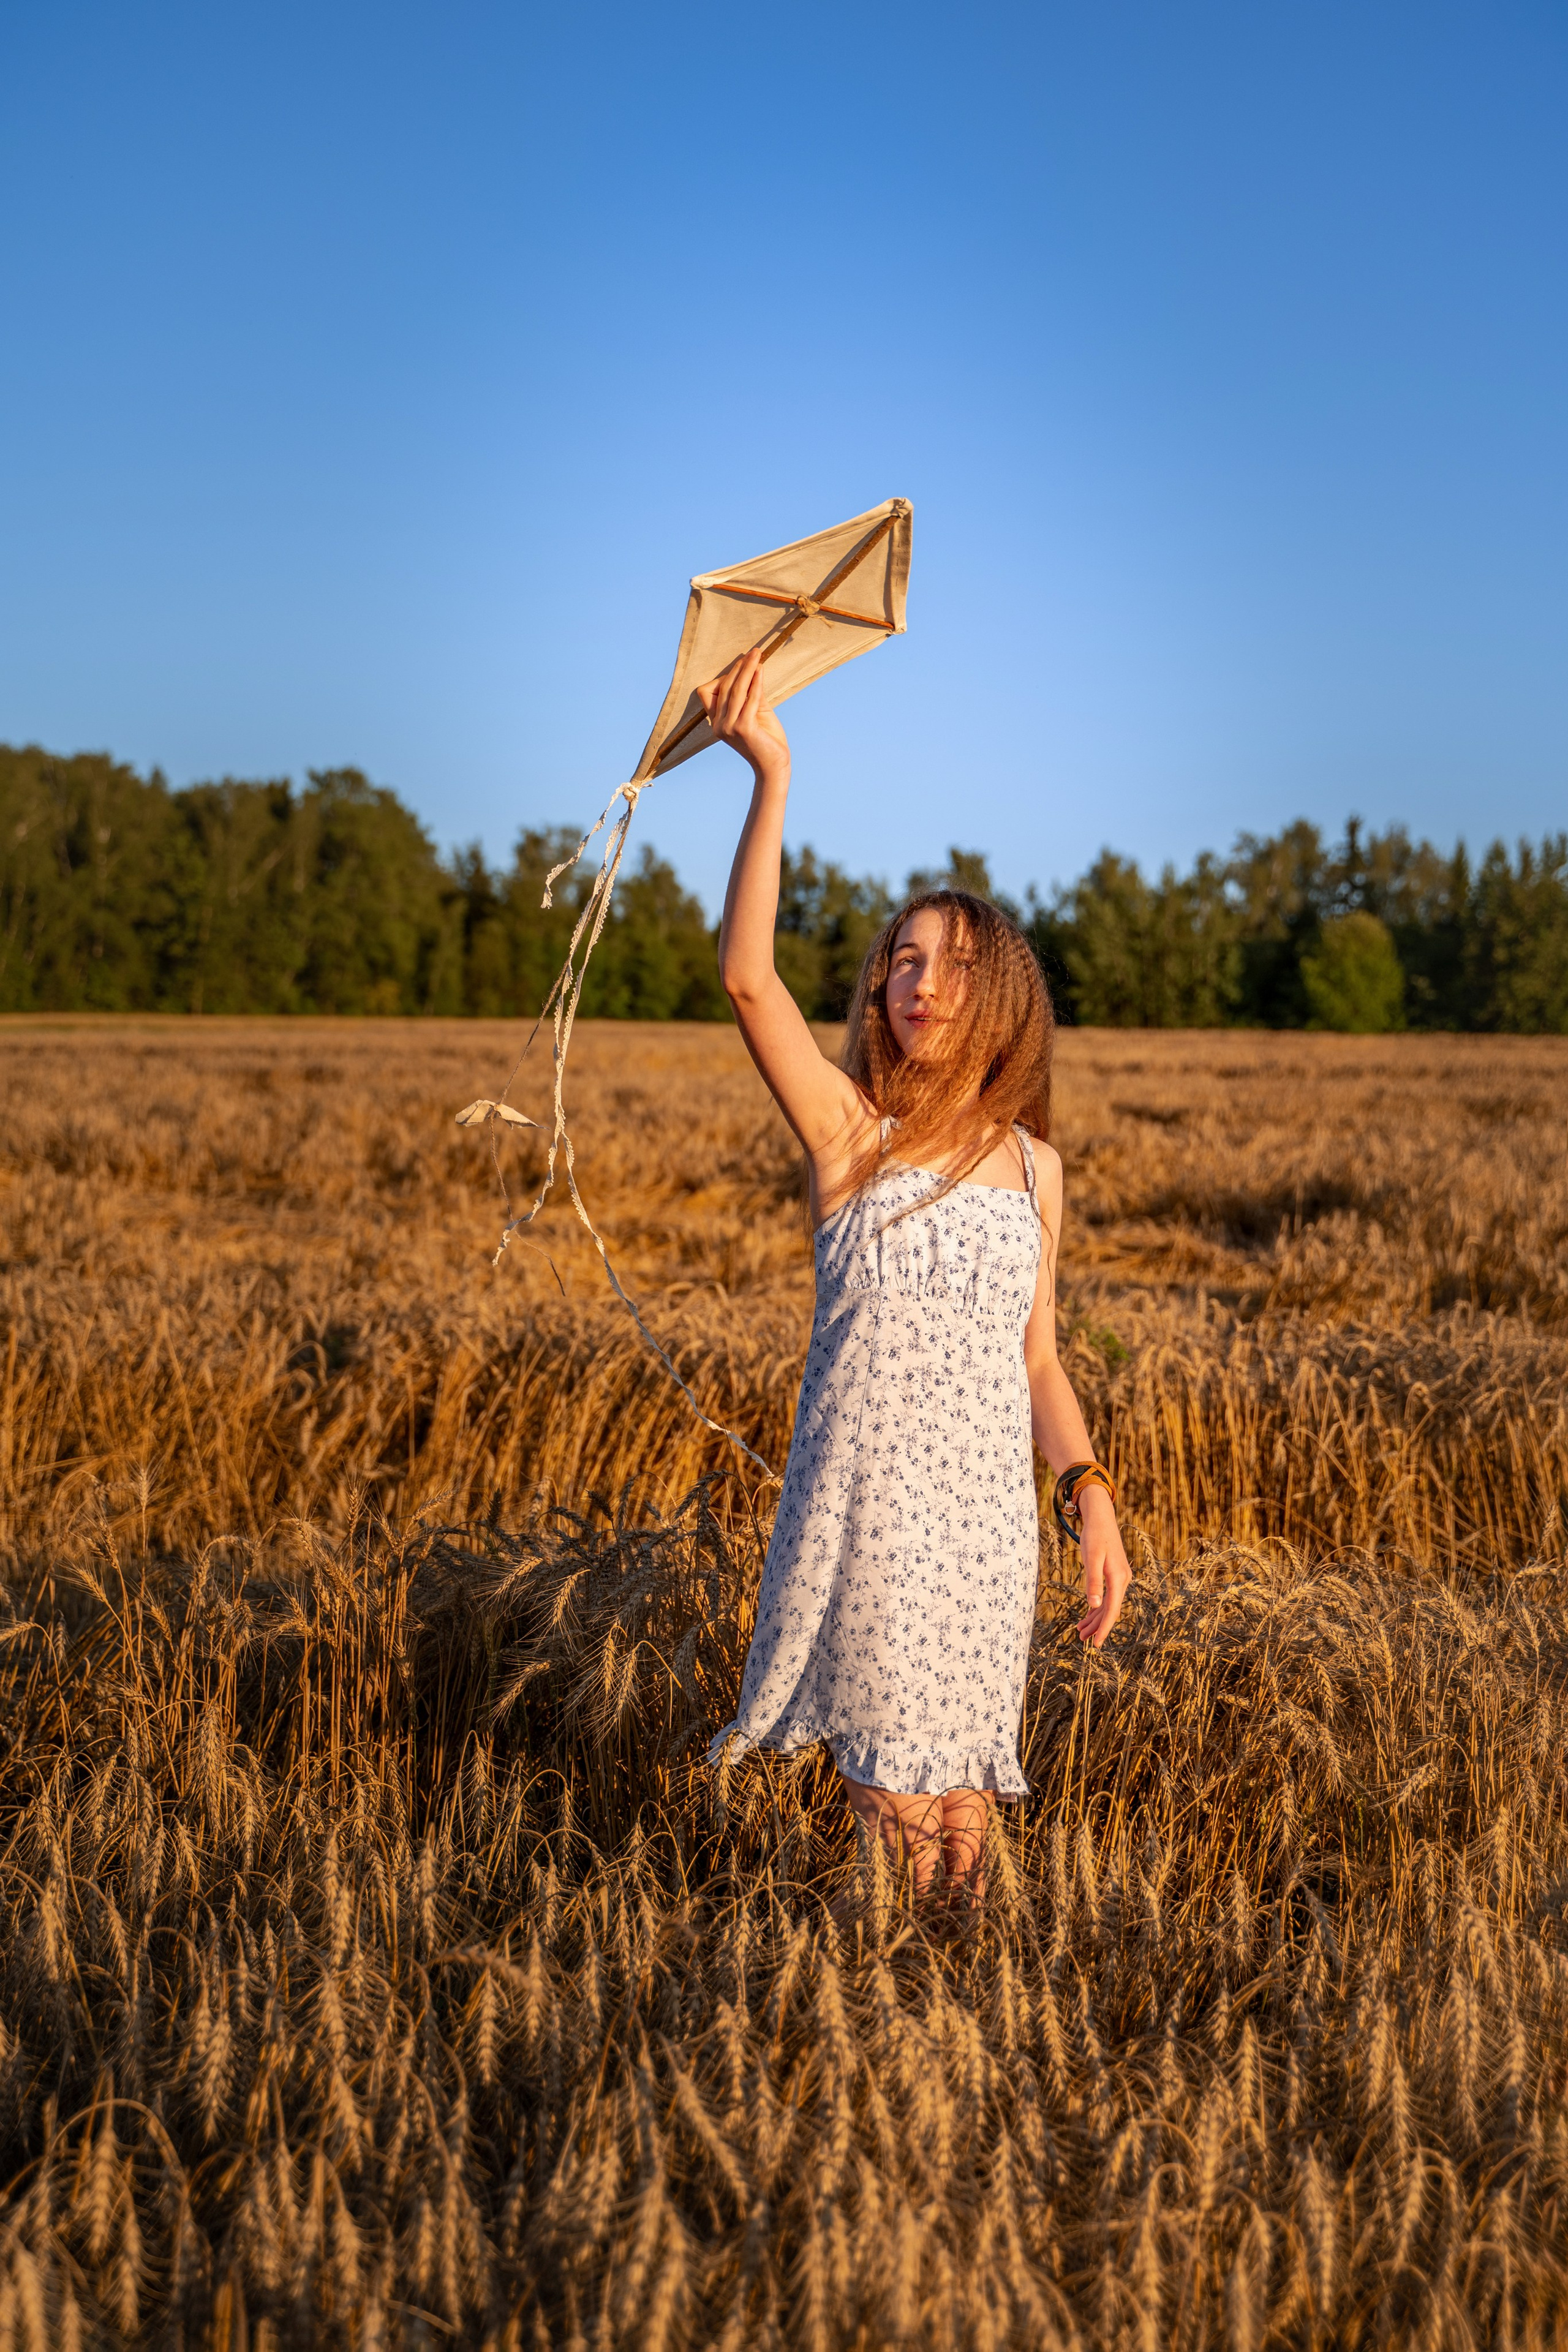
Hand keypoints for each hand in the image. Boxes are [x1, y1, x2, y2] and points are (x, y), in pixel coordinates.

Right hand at [698, 649, 789, 781]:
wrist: (774, 766)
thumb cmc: (766, 740)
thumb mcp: (756, 712)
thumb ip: (751, 693)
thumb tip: (753, 667)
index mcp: (716, 722)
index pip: (707, 693)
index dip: (723, 677)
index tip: (742, 665)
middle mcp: (718, 725)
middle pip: (723, 687)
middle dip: (738, 668)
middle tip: (752, 653)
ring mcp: (729, 728)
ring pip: (735, 690)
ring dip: (747, 669)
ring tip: (757, 655)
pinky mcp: (743, 728)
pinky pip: (750, 699)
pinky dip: (756, 682)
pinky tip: (761, 670)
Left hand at [1075, 1486, 1131, 1647]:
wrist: (1101, 1517)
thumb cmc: (1095, 1535)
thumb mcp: (1092, 1556)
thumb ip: (1093, 1580)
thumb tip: (1094, 1605)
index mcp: (1119, 1578)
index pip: (1112, 1610)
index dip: (1104, 1629)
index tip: (1096, 1644)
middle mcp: (1123, 1580)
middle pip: (1111, 1610)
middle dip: (1097, 1627)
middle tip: (1083, 1641)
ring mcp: (1119, 1578)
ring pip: (1108, 1605)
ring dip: (1095, 1619)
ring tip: (1080, 1632)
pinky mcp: (1114, 1574)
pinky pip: (1107, 1596)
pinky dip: (1096, 1607)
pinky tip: (1087, 1615)